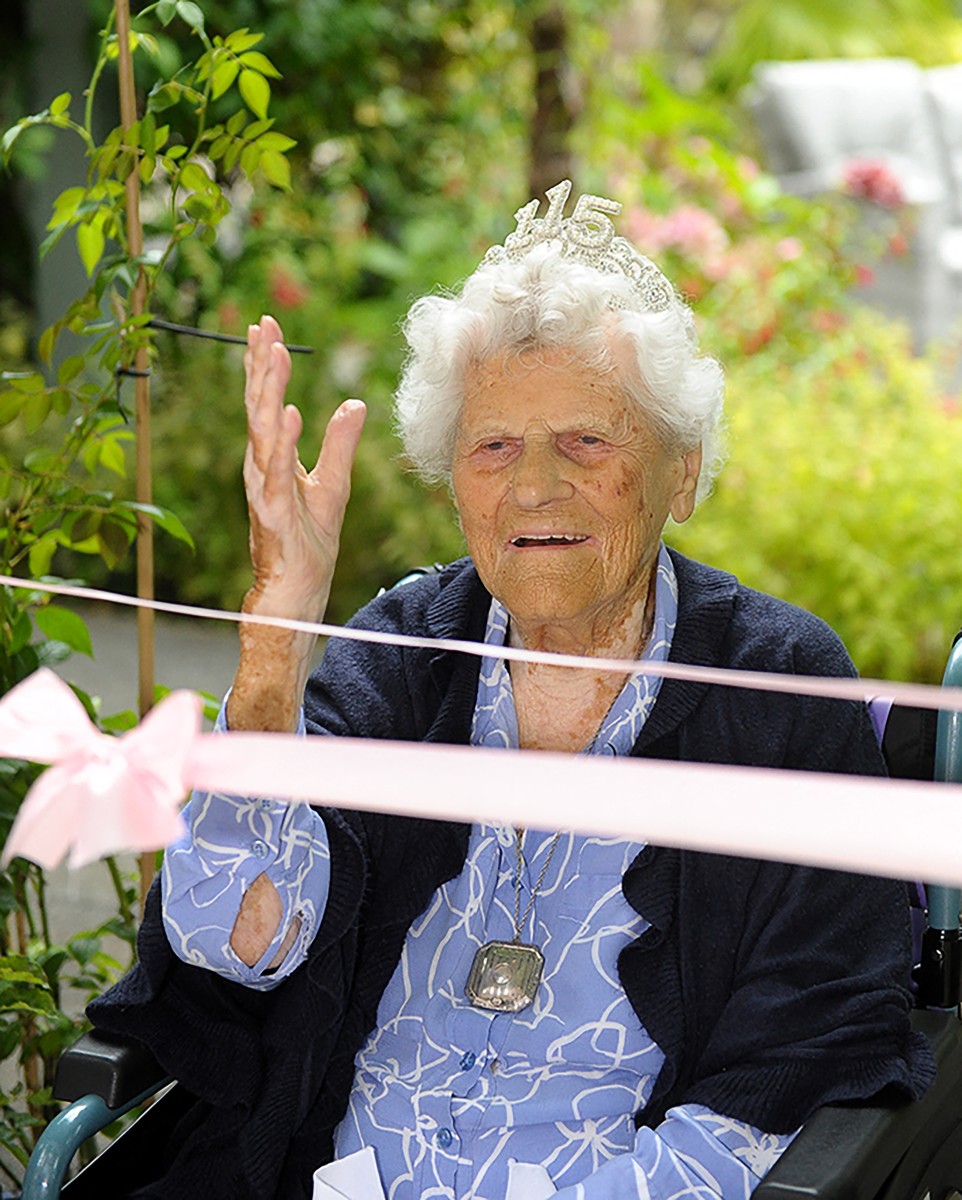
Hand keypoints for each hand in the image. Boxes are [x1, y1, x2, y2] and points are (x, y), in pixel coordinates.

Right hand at [229, 315, 364, 731]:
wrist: (297, 593)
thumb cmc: (309, 544)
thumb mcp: (334, 485)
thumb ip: (339, 444)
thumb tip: (353, 403)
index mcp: (272, 459)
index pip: (266, 403)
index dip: (265, 365)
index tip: (266, 326)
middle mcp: (261, 469)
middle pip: (258, 407)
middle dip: (260, 365)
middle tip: (264, 325)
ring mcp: (264, 491)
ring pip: (261, 432)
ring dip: (265, 393)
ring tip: (273, 355)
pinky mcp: (273, 514)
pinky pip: (276, 473)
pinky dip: (281, 443)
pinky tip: (286, 413)